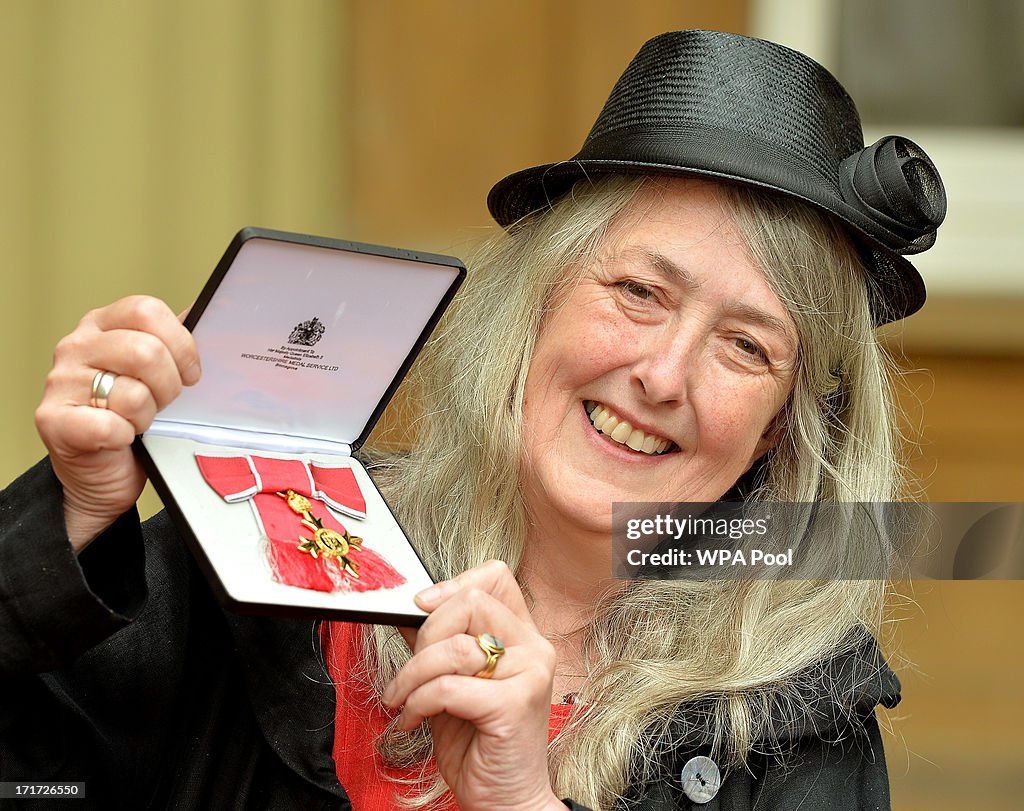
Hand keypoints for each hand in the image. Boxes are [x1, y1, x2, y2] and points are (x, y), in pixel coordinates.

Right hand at [34, 296, 199, 550]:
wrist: (103, 475)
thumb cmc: (134, 419)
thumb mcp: (158, 373)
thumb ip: (176, 341)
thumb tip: (212, 309)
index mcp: (103, 325)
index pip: (147, 311)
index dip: (181, 344)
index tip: (191, 373)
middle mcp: (76, 346)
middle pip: (146, 351)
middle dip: (169, 386)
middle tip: (164, 404)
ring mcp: (60, 382)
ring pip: (134, 393)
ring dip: (147, 416)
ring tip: (138, 422)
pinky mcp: (53, 420)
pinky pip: (110, 426)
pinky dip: (125, 437)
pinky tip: (120, 440)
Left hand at [383, 560, 565, 810]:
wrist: (504, 800)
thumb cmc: (479, 743)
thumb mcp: (451, 682)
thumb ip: (438, 645)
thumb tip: (406, 610)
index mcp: (522, 635)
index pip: (495, 577)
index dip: (453, 583)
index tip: (421, 607)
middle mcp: (533, 647)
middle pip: (470, 601)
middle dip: (425, 634)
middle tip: (410, 670)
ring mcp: (529, 673)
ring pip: (454, 646)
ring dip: (413, 674)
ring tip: (403, 699)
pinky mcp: (515, 704)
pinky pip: (448, 686)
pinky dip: (419, 702)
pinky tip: (414, 719)